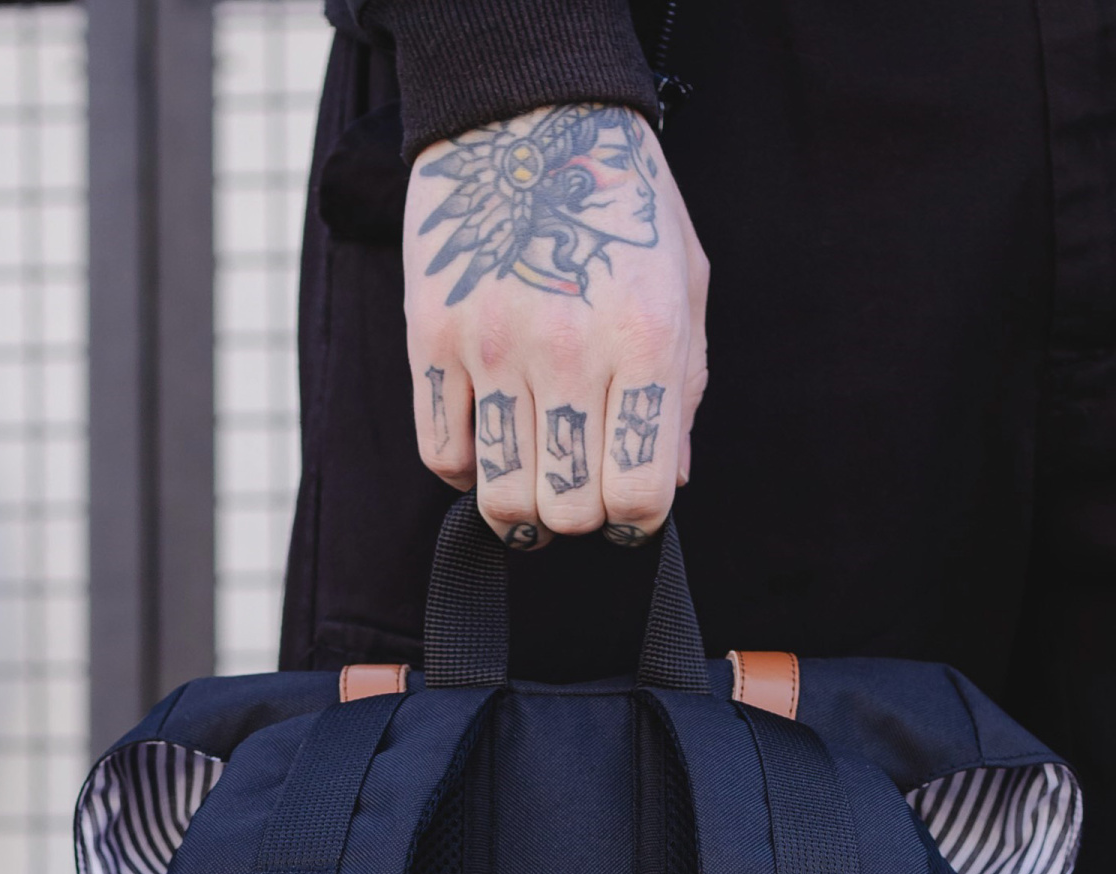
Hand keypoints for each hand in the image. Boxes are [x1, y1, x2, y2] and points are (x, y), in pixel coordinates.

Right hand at [403, 102, 708, 549]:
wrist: (527, 110)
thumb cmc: (617, 202)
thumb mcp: (682, 283)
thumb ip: (683, 389)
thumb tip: (671, 479)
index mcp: (643, 343)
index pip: (639, 495)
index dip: (637, 520)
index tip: (628, 505)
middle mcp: (568, 353)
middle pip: (567, 510)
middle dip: (578, 517)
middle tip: (579, 488)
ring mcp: (493, 348)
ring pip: (500, 498)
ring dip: (519, 509)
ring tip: (532, 481)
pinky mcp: (432, 338)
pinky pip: (441, 454)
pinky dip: (465, 467)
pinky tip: (487, 438)